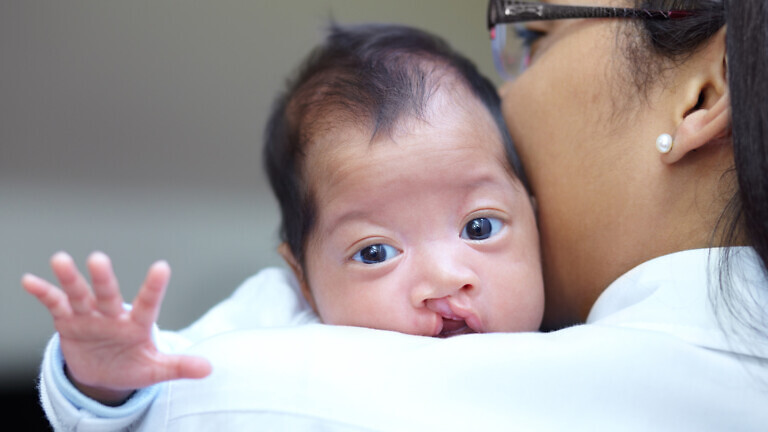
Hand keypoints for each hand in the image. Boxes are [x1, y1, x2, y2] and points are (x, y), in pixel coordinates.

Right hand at [22, 251, 211, 404]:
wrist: (104, 373)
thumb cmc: (133, 364)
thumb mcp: (155, 369)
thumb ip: (179, 366)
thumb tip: (209, 368)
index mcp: (137, 324)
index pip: (148, 304)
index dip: (153, 287)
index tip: (161, 266)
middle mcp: (112, 315)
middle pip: (108, 294)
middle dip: (103, 279)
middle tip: (98, 258)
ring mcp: (89, 316)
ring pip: (79, 294)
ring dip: (70, 279)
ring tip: (60, 259)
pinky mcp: (68, 322)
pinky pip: (55, 305)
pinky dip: (43, 293)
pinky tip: (30, 281)